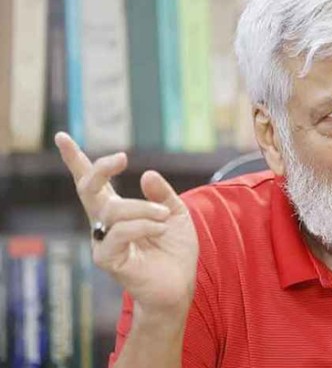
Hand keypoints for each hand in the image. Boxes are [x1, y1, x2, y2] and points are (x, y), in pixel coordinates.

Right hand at [55, 132, 198, 316]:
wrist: (180, 284)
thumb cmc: (175, 250)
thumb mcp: (175, 213)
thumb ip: (162, 193)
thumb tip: (146, 174)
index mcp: (118, 209)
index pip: (92, 182)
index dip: (75, 160)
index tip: (62, 136)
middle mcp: (105, 223)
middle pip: (88, 189)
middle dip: (99, 169)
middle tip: (121, 157)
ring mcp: (103, 241)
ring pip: (113, 210)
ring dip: (145, 208)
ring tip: (165, 216)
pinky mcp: (107, 259)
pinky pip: (119, 232)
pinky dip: (143, 225)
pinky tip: (159, 230)